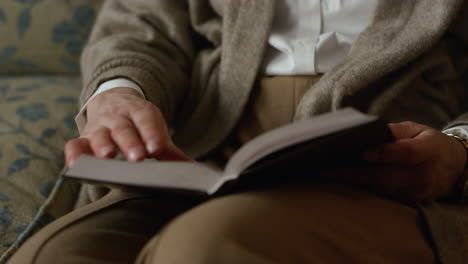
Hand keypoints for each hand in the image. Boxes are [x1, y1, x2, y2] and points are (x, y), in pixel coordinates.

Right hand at [64, 87, 190, 165]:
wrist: (114, 103)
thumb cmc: (139, 124)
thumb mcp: (155, 131)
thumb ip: (170, 151)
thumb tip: (193, 170)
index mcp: (141, 112)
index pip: (147, 121)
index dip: (151, 133)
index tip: (157, 148)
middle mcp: (118, 117)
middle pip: (124, 128)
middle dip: (130, 142)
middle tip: (138, 157)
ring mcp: (99, 127)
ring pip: (99, 135)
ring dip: (102, 146)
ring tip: (107, 157)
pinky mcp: (84, 138)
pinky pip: (75, 144)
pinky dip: (74, 153)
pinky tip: (75, 165)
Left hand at [332, 121, 466, 202]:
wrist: (456, 167)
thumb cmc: (429, 143)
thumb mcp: (416, 129)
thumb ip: (393, 131)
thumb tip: (367, 132)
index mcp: (427, 150)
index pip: (405, 153)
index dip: (382, 154)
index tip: (359, 152)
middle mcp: (423, 175)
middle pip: (384, 177)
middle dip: (352, 174)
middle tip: (325, 169)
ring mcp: (417, 193)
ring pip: (379, 190)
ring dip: (352, 184)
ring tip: (327, 175)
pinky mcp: (410, 203)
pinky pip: (382, 198)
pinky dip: (362, 191)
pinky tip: (343, 184)